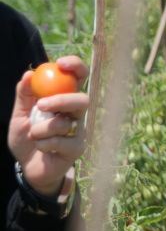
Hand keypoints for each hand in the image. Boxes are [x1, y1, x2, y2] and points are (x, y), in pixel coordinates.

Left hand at [9, 56, 89, 196]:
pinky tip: (42, 149)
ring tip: (34, 136)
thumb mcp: (19, 115)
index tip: (61, 64)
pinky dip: (44, 144)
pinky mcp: (78, 147)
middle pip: (81, 99)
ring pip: (66, 123)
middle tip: (41, 106)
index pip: (78, 77)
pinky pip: (61, 141)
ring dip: (42, 129)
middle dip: (61, 101)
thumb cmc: (27, 138)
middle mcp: (76, 113)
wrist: (28, 166)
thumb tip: (28, 74)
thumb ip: (24, 96)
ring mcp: (79, 130)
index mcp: (65, 99)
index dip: (75, 67)